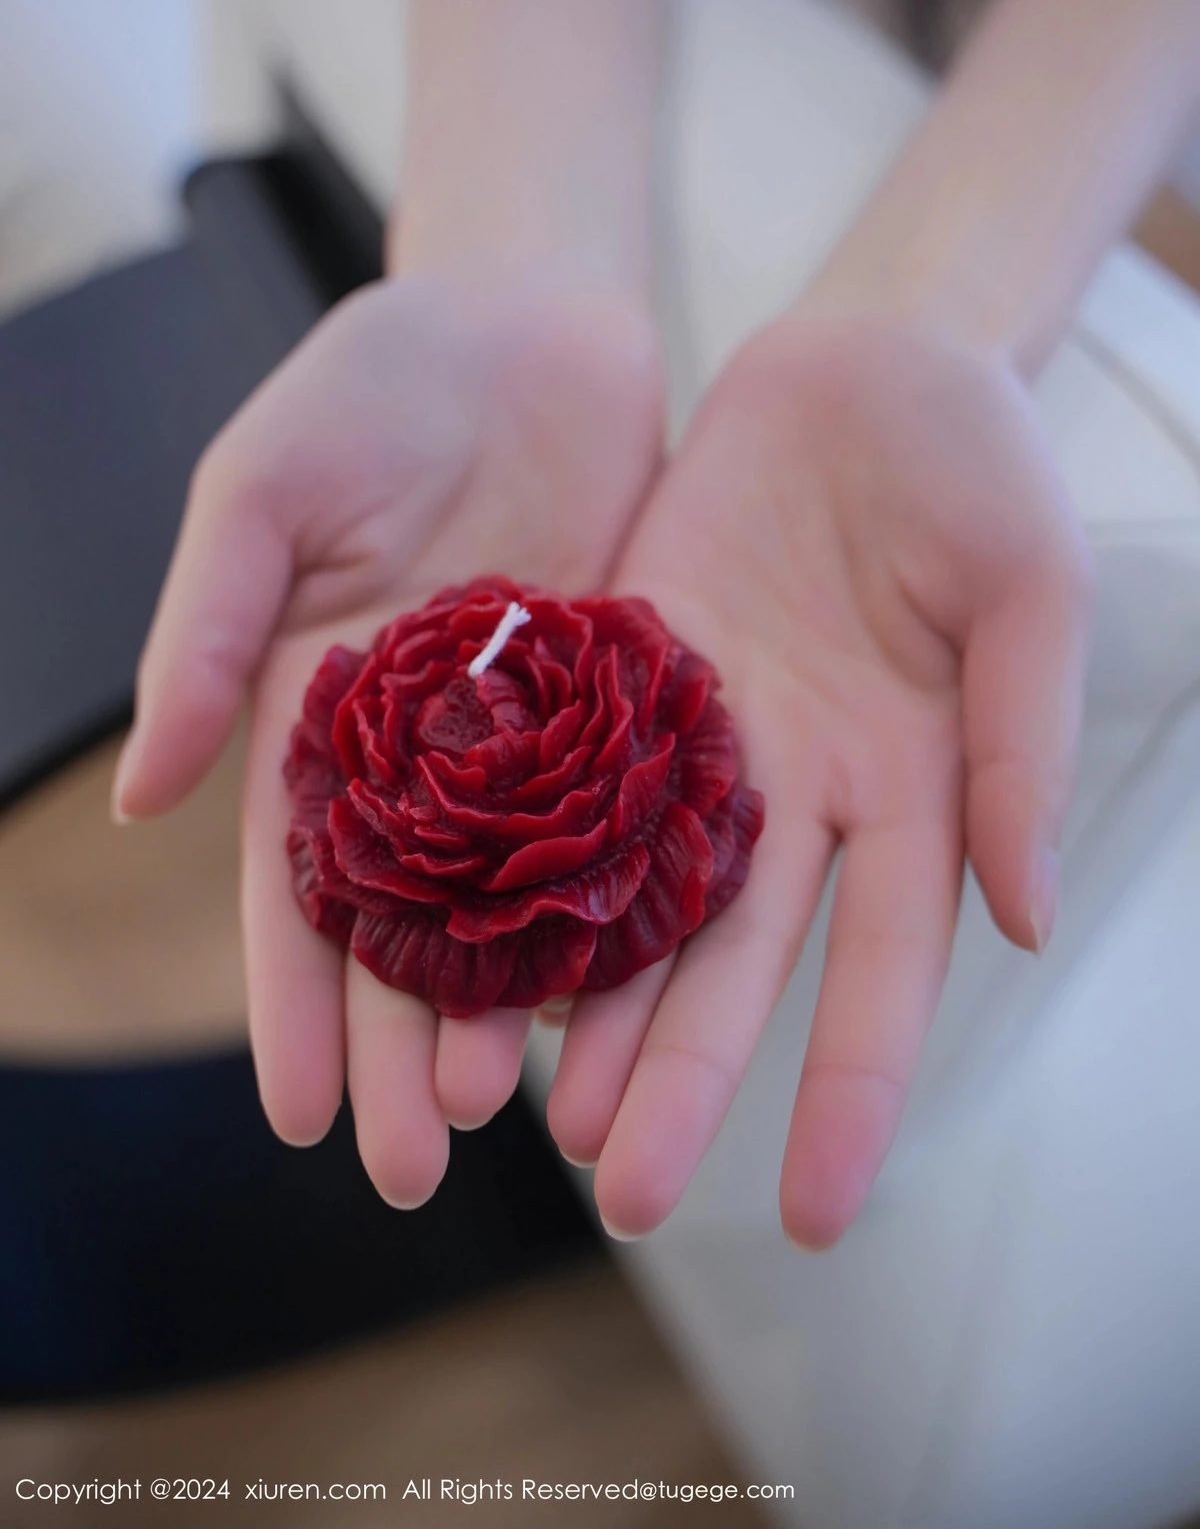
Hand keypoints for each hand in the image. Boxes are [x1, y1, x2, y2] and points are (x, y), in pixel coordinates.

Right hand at [114, 272, 661, 1203]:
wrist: (525, 318)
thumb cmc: (370, 386)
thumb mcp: (263, 492)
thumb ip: (210, 633)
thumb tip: (140, 794)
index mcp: (320, 716)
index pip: (298, 890)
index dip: (293, 1004)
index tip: (298, 1117)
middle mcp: (427, 754)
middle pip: (409, 929)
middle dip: (402, 1048)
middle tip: (418, 1168)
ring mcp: (533, 739)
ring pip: (518, 903)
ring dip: (511, 1009)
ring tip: (517, 1117)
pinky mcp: (628, 705)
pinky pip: (622, 825)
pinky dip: (618, 911)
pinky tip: (625, 999)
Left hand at [545, 315, 1091, 1247]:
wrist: (874, 356)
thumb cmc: (983, 466)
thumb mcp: (1031, 594)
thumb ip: (1022, 747)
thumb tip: (1021, 918)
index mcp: (917, 788)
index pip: (883, 971)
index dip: (852, 1089)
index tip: (815, 1212)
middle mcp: (804, 790)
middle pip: (739, 961)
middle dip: (687, 1077)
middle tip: (624, 1198)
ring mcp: (709, 735)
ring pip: (642, 892)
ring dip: (596, 1006)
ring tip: (539, 1120)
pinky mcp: (632, 668)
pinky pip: (575, 778)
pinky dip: (534, 858)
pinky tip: (482, 943)